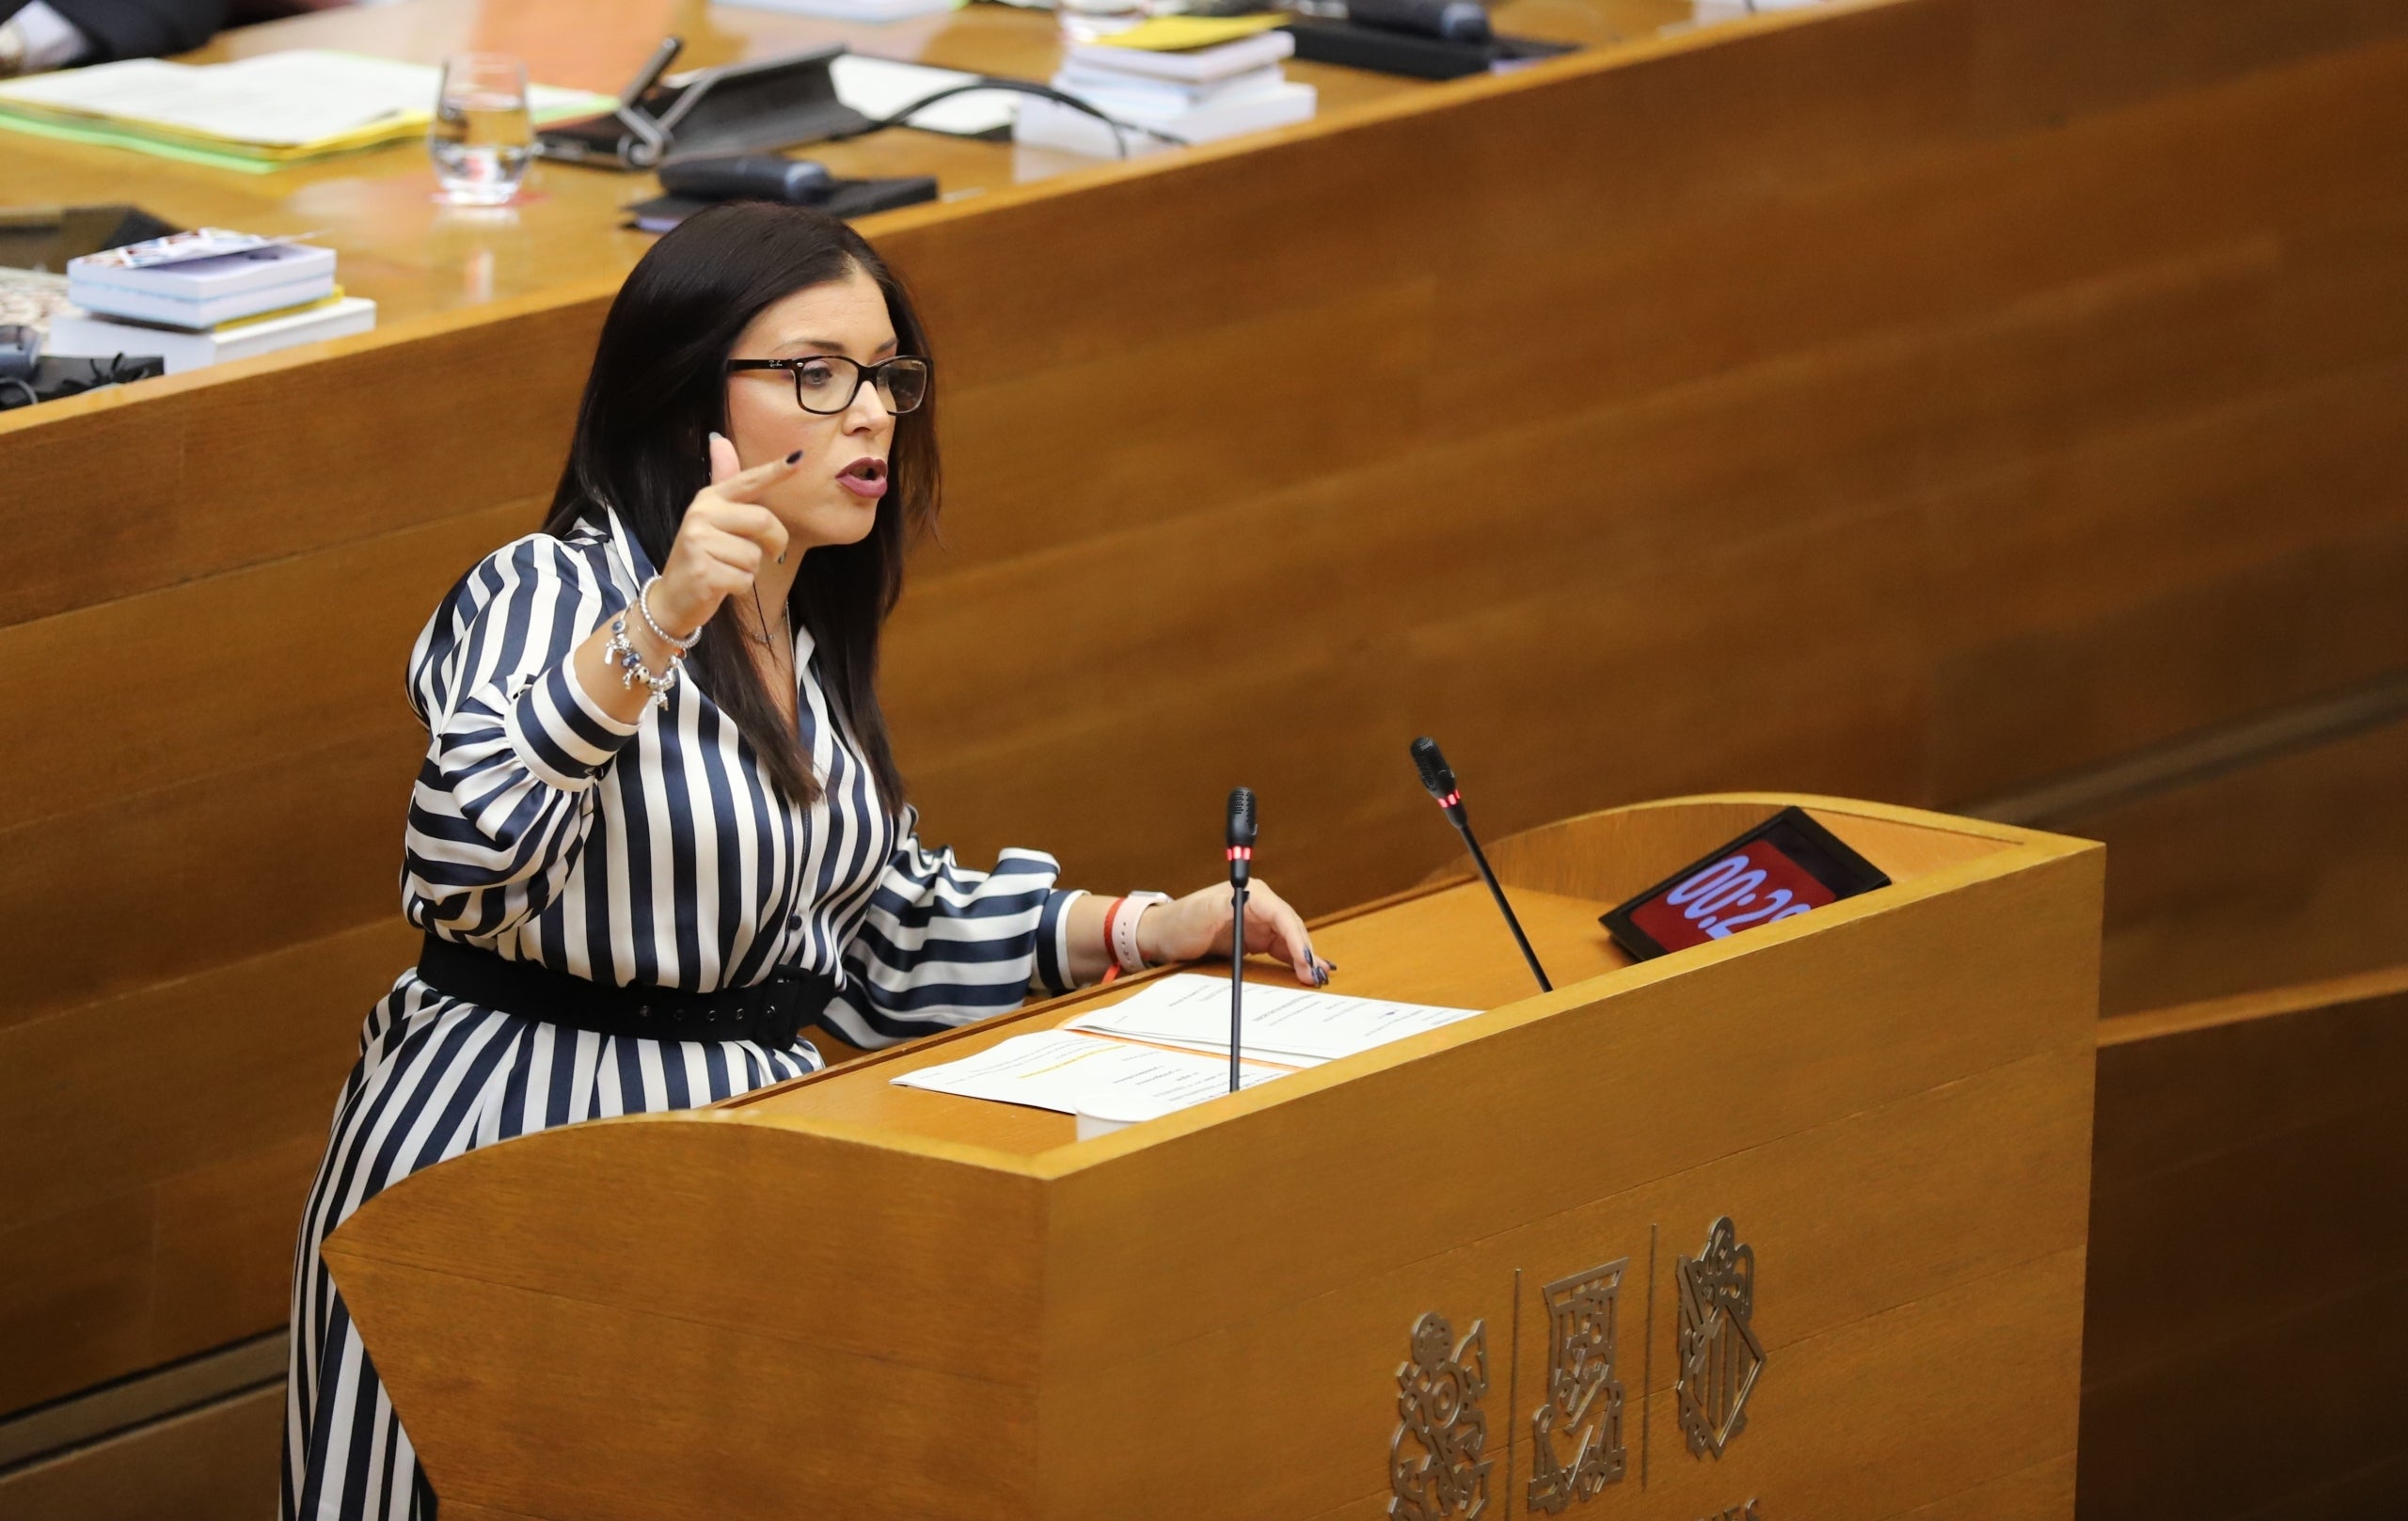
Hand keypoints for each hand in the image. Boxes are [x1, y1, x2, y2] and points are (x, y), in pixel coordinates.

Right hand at [645, 433, 803, 635]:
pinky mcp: (703, 571)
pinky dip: (740, 587)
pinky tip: (720, 585)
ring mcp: (699, 542)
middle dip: (775, 542)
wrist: (672, 597)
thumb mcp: (712, 519)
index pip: (748, 481)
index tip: (798, 458)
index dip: (775, 471)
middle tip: (768, 554)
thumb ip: (724, 484)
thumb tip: (720, 439)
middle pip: (764, 521)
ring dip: (750, 570)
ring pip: (755, 555)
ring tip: (727, 569)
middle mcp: (701, 515)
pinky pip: (745, 579)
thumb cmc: (703, 557)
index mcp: (709, 499)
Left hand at [1136, 880, 1332, 985]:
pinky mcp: (1256, 940)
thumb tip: (1252, 901)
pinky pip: (1281, 950)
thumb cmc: (1179, 921)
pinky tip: (1307, 971)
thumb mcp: (1201, 913)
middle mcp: (1259, 906)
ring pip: (1290, 940)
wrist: (1164, 935)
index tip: (1304, 957)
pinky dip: (1294, 961)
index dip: (1296, 936)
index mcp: (1250, 894)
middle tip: (1314, 975)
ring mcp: (1259, 923)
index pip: (1282, 914)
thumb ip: (1227, 906)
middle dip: (1305, 951)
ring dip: (1304, 958)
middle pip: (1291, 928)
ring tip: (1317, 977)